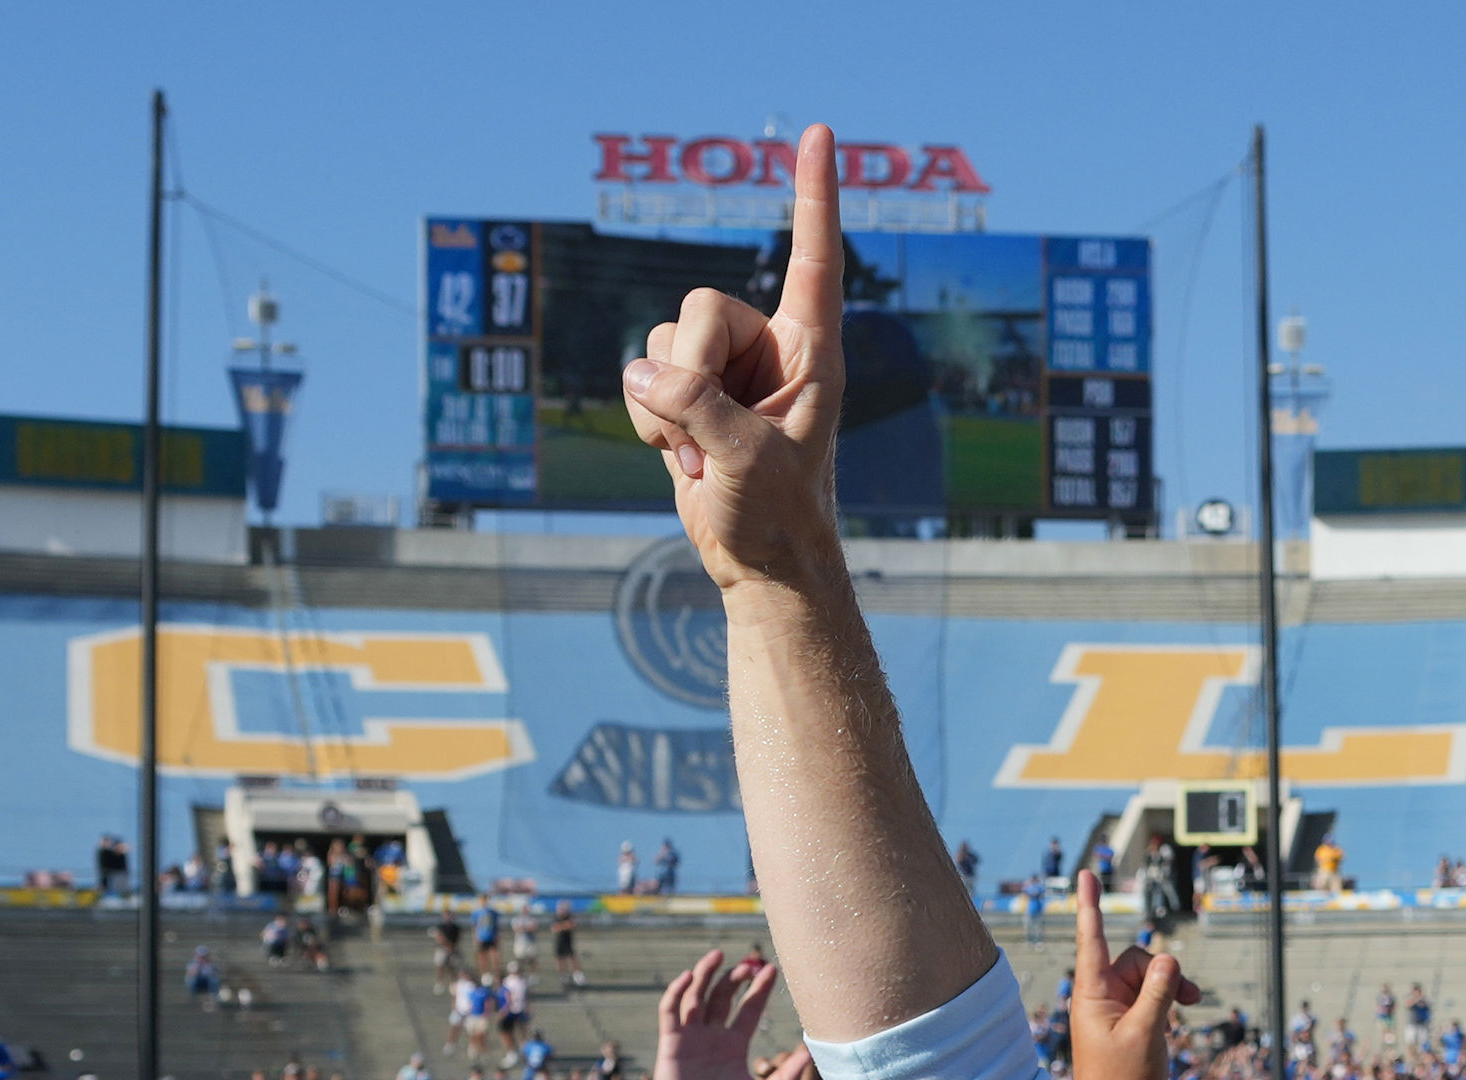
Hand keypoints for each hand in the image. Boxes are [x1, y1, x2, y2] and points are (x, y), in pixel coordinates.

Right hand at [621, 126, 849, 592]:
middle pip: (699, 306)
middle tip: (712, 435)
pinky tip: (683, 457)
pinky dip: (649, 420)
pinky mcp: (689, 390)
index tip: (822, 132)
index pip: (814, 257)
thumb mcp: (749, 461)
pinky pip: (642, 373)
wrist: (761, 561)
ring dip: (668, 405)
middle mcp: (770, 347)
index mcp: (811, 349)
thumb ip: (700, 408)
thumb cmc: (780, 513)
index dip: (814, 196)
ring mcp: (726, 367)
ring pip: (664, 338)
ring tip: (705, 454)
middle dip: (691, 372)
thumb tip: (645, 375)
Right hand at [648, 949, 784, 1079]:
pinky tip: (687, 977)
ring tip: (718, 955)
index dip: (758, 988)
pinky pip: (670, 1011)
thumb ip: (787, 1075)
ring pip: (696, 996)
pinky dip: (677, 992)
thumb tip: (812, 1052)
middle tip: (749, 963)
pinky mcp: (671, 1043)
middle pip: (723, 996)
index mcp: (734, 1045)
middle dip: (735, 977)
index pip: (748, 1008)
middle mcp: (712, 1036)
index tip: (772, 969)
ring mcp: (690, 1037)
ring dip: (705, 974)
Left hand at [1063, 870, 1198, 1079]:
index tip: (1086, 874)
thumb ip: (1158, 992)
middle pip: (1134, 958)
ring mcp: (1112, 1007)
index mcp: (1093, 993)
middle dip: (1164, 971)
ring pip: (1147, 976)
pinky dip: (1166, 1002)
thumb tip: (1169, 959)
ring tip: (1191, 1008)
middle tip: (1192, 998)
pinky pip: (1149, 995)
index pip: (1093, 938)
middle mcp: (1099, 994)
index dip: (1090, 904)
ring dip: (1171, 988)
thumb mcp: (1147, 1032)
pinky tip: (1177, 1021)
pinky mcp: (1125, 1020)